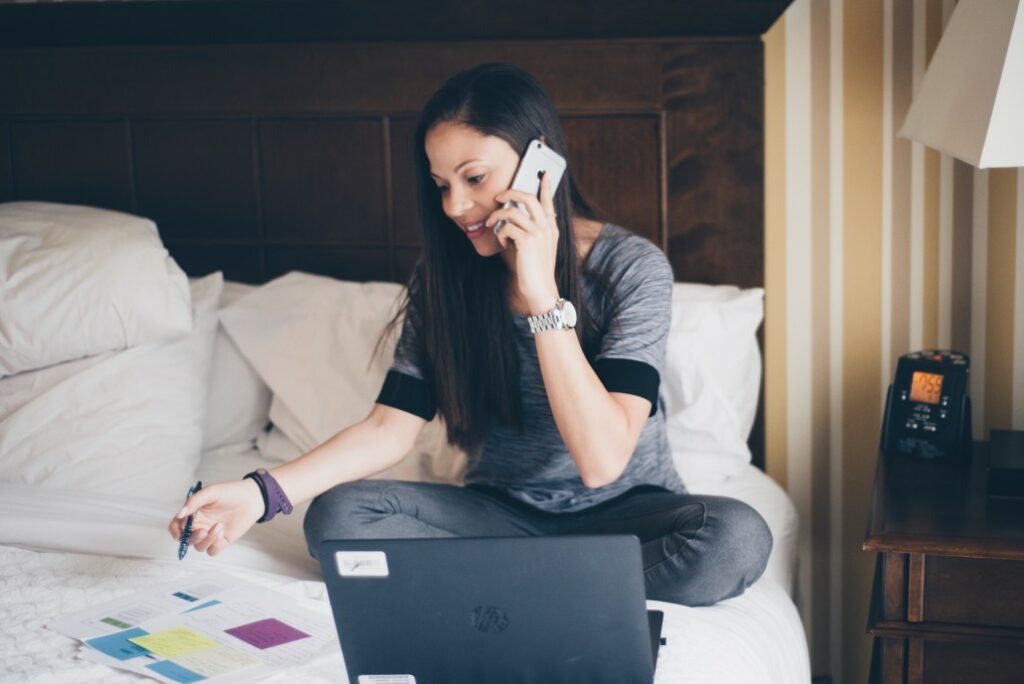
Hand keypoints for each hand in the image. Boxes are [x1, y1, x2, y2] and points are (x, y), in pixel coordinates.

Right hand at [167, 479, 264, 556]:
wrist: (252, 498)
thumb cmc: (231, 492)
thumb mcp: (211, 492)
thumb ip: (194, 501)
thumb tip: (180, 514)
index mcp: (193, 514)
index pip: (176, 526)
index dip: (175, 531)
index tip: (180, 532)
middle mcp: (200, 525)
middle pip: (186, 540)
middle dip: (192, 538)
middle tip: (203, 530)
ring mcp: (211, 534)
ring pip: (199, 547)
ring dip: (206, 540)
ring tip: (219, 526)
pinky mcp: (222, 541)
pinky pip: (212, 550)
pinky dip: (215, 544)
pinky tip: (222, 531)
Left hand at [487, 173, 559, 312]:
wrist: (541, 289)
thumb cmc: (537, 270)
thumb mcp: (539, 248)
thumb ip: (533, 232)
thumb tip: (513, 218)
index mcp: (551, 228)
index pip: (549, 202)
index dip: (546, 187)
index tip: (545, 174)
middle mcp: (547, 228)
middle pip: (528, 198)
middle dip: (511, 193)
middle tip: (499, 196)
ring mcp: (538, 234)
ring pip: (513, 211)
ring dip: (497, 216)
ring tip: (491, 223)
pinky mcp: (527, 242)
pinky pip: (507, 227)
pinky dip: (500, 233)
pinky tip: (502, 242)